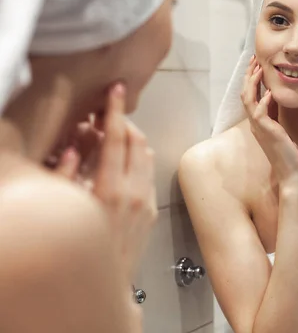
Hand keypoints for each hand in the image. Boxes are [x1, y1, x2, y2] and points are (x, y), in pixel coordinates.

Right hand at [54, 84, 157, 282]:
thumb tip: (73, 147)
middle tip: (110, 114)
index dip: (115, 111)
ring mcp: (146, 201)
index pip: (117, 138)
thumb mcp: (65, 210)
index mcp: (110, 189)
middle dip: (124, 122)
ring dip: (133, 140)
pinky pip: (148, 174)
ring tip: (116, 135)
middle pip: (137, 141)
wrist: (105, 285)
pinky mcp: (152, 211)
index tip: (115, 92)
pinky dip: (138, 160)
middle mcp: (134, 192)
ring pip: (147, 155)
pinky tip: (124, 162)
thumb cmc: (80, 249)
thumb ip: (67, 176)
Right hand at [241, 55, 297, 185]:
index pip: (252, 95)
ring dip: (252, 83)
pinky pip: (259, 113)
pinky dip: (263, 101)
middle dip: (249, 75)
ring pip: (248, 100)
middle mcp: (256, 124)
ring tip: (258, 68)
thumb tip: (277, 96)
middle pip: (245, 94)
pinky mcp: (266, 133)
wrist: (292, 174)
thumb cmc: (291, 155)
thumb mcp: (282, 128)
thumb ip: (277, 113)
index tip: (258, 63)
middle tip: (254, 59)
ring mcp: (259, 129)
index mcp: (260, 122)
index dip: (253, 78)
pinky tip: (269, 92)